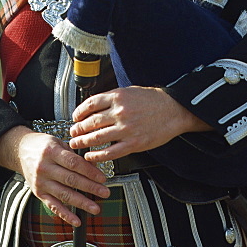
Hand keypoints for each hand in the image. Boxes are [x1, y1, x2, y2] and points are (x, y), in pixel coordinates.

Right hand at [0, 126, 109, 227]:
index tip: (102, 178)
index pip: (74, 163)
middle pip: (70, 179)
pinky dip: (65, 215)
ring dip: (81, 203)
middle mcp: (45, 168)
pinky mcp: (38, 193)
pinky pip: (53, 206)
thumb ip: (75, 154)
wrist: (20, 151)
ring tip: (95, 208)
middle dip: (90, 187)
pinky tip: (76, 220)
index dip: (89, 171)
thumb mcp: (58, 143)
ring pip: (63, 194)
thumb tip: (95, 165)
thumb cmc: (42, 146)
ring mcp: (41, 182)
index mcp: (51, 152)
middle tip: (104, 193)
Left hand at [69, 86, 210, 161]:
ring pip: (97, 137)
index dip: (79, 113)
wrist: (174, 110)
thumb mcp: (130, 91)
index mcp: (118, 97)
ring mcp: (126, 129)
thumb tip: (93, 106)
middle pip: (91, 122)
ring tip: (76, 144)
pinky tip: (91, 156)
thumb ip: (112, 98)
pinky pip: (110, 152)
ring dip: (83, 142)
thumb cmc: (153, 100)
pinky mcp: (134, 144)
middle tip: (73, 133)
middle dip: (78, 129)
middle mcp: (120, 112)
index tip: (75, 118)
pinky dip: (97, 155)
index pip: (90, 105)